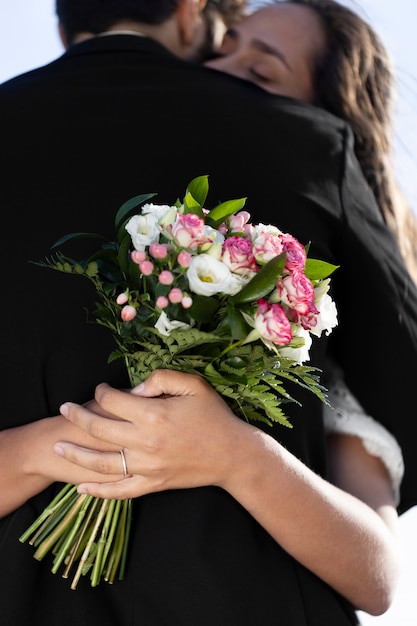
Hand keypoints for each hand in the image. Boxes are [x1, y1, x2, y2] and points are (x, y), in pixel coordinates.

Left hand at [55, 370, 255, 498]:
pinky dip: (98, 491)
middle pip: (99, 428)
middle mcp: (146, 442)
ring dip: (76, 455)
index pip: (113, 401)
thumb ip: (161, 379)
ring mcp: (147, 466)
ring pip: (102, 463)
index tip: (101, 388)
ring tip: (58, 447)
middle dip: (78, 417)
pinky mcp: (152, 484)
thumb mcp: (193, 385)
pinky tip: (81, 487)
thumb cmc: (214, 416)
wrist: (233, 455)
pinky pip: (120, 491)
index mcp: (154, 414)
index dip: (102, 391)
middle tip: (65, 408)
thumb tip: (133, 390)